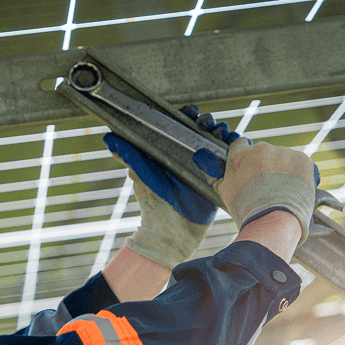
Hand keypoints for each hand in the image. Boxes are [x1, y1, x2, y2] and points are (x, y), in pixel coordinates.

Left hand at [102, 106, 241, 268]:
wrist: (171, 233)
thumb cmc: (153, 203)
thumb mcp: (141, 175)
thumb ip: (129, 156)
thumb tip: (108, 138)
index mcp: (171, 152)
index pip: (181, 127)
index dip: (188, 116)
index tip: (192, 110)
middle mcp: (190, 157)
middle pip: (203, 132)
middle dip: (208, 122)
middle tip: (208, 122)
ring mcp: (206, 168)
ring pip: (218, 143)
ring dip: (223, 133)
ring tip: (223, 131)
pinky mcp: (219, 181)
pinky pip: (231, 162)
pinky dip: (235, 151)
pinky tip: (236, 144)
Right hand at [199, 137, 319, 246]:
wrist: (273, 219)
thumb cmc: (247, 210)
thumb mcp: (225, 194)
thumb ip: (219, 178)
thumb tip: (210, 173)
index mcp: (239, 155)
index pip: (241, 144)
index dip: (247, 157)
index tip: (252, 167)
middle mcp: (260, 148)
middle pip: (264, 152)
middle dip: (267, 165)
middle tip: (269, 186)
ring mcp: (282, 152)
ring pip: (283, 158)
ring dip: (284, 170)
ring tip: (283, 191)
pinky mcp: (301, 158)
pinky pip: (300, 164)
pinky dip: (300, 174)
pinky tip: (295, 190)